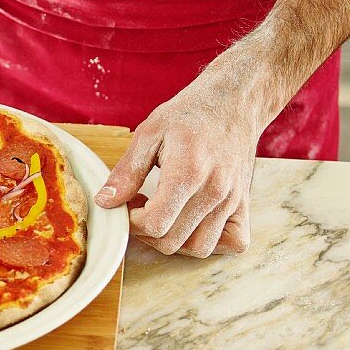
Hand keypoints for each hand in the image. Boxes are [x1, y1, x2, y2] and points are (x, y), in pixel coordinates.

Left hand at [94, 62, 260, 257]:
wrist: (234, 101)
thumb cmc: (190, 113)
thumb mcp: (149, 133)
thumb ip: (126, 171)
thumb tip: (105, 202)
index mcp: (188, 172)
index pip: (155, 224)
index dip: (132, 222)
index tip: (128, 204)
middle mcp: (215, 191)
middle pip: (173, 241)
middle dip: (147, 232)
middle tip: (141, 207)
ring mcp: (232, 200)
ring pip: (199, 248)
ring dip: (174, 240)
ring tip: (164, 214)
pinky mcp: (244, 203)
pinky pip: (234, 242)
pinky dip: (212, 242)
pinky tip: (194, 223)